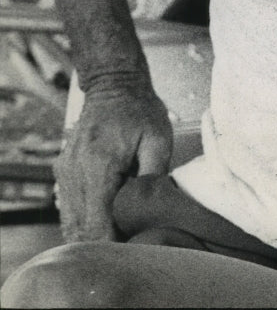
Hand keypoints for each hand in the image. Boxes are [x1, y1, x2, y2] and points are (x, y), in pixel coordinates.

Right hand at [54, 80, 172, 240]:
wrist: (114, 85)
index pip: (97, 223)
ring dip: (93, 231)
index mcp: (99, 166)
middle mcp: (75, 173)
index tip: (134, 246)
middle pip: (81, 228)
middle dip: (106, 241)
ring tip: (121, 228)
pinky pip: (69, 207)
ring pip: (71, 222)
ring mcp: (65, 173)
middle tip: (132, 239)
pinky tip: (106, 216)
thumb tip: (153, 210)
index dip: (115, 242)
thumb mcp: (158, 139)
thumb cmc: (140, 110)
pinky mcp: (63, 172)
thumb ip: (154, 177)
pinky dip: (85, 218)